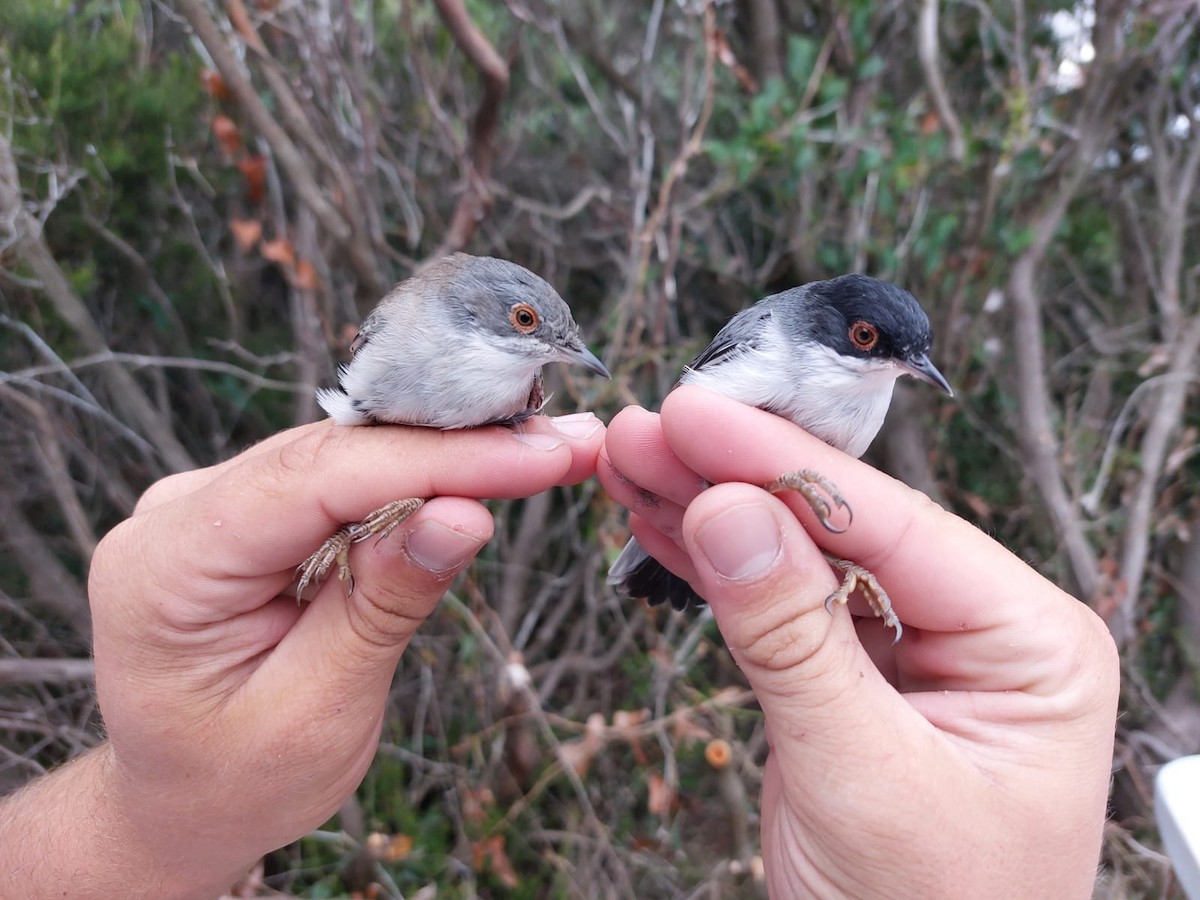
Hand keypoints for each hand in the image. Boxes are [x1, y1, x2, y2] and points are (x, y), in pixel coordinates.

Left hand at [1, 413, 602, 898]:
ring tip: (547, 454)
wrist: (176, 806)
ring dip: (449, 455)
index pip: (317, 478)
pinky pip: (340, 478)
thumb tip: (465, 514)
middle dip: (460, 446)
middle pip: (334, 451)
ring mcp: (211, 505)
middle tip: (569, 444)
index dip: (439, 459)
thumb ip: (382, 605)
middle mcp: (180, 512)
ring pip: (344, 455)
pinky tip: (484, 470)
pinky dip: (416, 477)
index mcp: (167, 566)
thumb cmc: (234, 781)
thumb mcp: (316, 713)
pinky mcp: (251, 514)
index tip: (539, 456)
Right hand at [599, 386, 1117, 898]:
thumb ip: (793, 638)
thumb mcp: (861, 776)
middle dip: (735, 478)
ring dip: (711, 510)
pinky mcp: (853, 679)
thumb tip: (726, 510)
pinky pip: (779, 607)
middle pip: (840, 526)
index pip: (891, 523)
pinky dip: (714, 570)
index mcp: (1030, 640)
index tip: (691, 416)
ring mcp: (912, 651)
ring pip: (800, 557)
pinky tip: (660, 525)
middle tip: (645, 430)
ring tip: (633, 462)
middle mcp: (979, 630)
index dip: (780, 465)